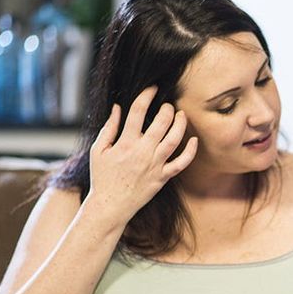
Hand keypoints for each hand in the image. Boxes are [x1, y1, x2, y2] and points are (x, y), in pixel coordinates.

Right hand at [86, 86, 198, 224]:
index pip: (137, 111)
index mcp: (125, 143)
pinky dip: (190, 151)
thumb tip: (118, 107)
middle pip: (161, 122)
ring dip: (180, 124)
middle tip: (168, 105)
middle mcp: (142, 152)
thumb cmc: (102, 177)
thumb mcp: (99, 150)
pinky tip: (193, 140)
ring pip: (174, 139)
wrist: (111, 205)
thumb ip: (109, 128)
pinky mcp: (163, 177)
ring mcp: (154, 165)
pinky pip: (181, 163)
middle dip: (167, 109)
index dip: (146, 95)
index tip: (153, 88)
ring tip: (181, 115)